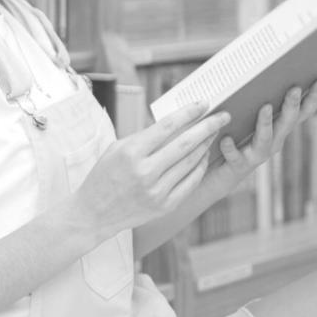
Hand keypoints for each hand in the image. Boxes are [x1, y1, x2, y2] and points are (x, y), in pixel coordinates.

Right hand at [74, 101, 230, 238]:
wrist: (93, 213)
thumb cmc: (104, 176)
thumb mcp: (117, 150)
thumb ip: (144, 137)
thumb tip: (174, 124)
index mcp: (131, 152)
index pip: (167, 126)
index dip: (188, 113)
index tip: (203, 104)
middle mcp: (145, 171)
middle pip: (186, 143)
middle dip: (208, 126)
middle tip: (223, 116)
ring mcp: (157, 191)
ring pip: (191, 162)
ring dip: (206, 144)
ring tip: (214, 133)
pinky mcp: (165, 205)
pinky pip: (191, 182)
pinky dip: (200, 167)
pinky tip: (204, 156)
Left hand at [211, 81, 316, 188]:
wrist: (220, 175)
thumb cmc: (235, 139)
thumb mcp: (247, 120)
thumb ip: (253, 101)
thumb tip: (255, 72)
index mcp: (278, 130)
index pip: (300, 114)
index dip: (312, 99)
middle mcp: (273, 142)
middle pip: (287, 123)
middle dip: (292, 106)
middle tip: (294, 88)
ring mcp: (257, 155)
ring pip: (265, 139)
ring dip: (266, 123)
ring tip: (265, 107)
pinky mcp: (238, 165)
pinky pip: (235, 155)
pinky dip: (231, 147)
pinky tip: (224, 138)